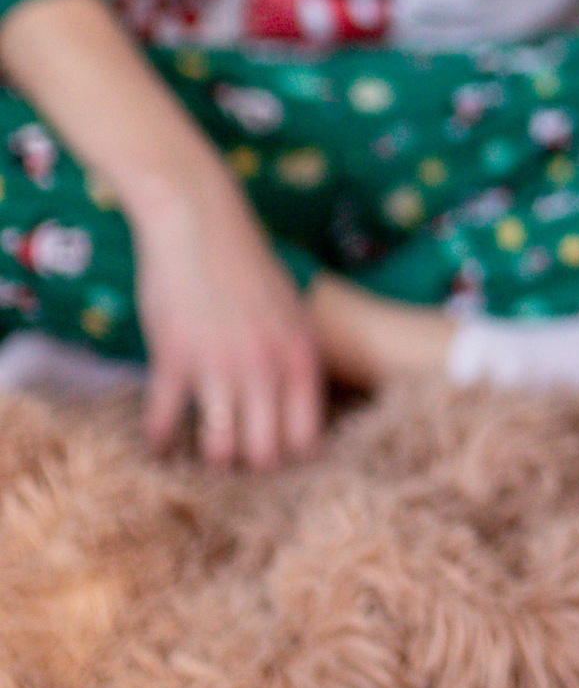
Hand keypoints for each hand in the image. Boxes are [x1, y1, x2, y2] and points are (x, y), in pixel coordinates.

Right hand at [130, 178, 326, 469]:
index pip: (307, 438)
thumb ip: (296, 358)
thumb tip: (302, 407)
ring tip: (202, 457)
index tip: (275, 457)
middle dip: (252, 466)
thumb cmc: (247, 266)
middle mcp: (265, 368)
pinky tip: (161, 445)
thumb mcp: (291, 312)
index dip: (292, 458)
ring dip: (211, 461)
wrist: (198, 221)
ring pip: (221, 452)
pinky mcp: (173, 360)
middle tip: (238, 461)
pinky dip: (161, 443)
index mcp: (300, 357)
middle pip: (266, 454)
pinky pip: (165, 424)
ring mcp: (219, 367)